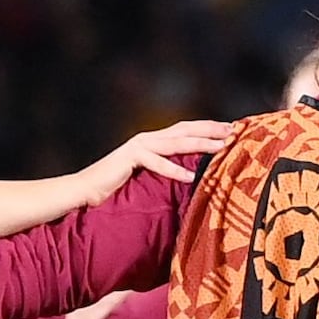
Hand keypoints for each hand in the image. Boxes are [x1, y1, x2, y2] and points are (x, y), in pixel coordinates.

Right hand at [78, 121, 234, 198]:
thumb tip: (192, 180)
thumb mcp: (147, 179)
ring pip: (176, 142)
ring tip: (221, 147)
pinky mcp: (129, 157)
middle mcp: (148, 139)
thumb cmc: (116, 189)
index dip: (208, 128)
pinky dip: (173, 169)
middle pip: (185, 130)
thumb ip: (165, 174)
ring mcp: (138, 145)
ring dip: (200, 144)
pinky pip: (156, 162)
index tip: (231, 130)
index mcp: (153, 142)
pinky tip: (189, 177)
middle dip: (210, 130)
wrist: (84, 191)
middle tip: (233, 131)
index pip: (185, 130)